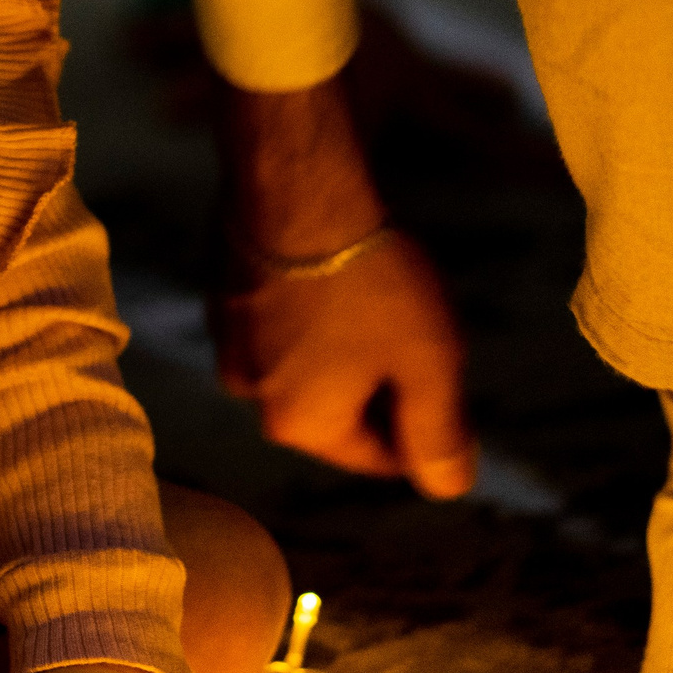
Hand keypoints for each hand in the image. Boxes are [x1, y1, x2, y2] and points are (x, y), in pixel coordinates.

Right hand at [219, 76, 474, 499]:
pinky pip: (279, 316)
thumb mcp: (429, 364)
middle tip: (419, 326)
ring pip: (306, 359)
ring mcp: (228, 337)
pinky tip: (337, 266)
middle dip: (381, 378)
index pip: (379, 455)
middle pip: (337, 407)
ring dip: (343, 340)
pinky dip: (310, 304)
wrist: (295, 185)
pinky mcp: (222, 288)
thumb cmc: (370, 281)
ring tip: (378, 290)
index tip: (450, 371)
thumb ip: (440, 435)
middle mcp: (250, 393)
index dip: (427, 421)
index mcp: (300, 425)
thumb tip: (448, 487)